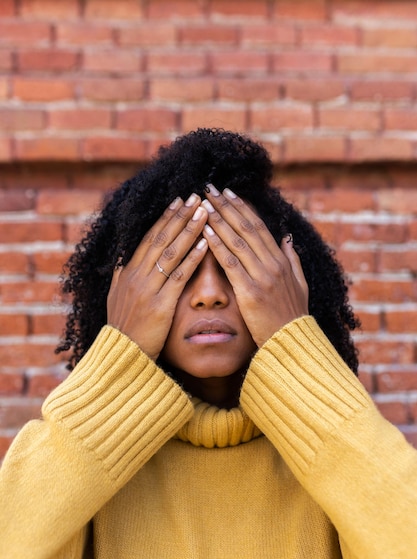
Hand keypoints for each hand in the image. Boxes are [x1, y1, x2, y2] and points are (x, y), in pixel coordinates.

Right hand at [107, 194, 207, 359]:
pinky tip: (206, 244)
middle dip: (180, 216)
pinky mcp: (160, 304)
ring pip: (171, 252)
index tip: (179, 201)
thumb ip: (121, 277)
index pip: (149, 238)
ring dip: (189, 230)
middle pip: (161, 238)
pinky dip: (193, 258)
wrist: (121, 356)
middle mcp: (136, 275)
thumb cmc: (123, 330)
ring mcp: (147, 288)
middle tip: (197, 196)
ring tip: (205, 212)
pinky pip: (179, 276)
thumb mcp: (116, 298)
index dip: (165, 218)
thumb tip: (123, 260)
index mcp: (127, 272)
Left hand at [201, 185, 308, 346]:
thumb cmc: (293, 317)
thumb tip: (287, 239)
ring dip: (220, 220)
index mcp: (282, 261)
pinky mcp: (250, 292)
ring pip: (238, 241)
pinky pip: (231, 264)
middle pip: (247, 228)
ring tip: (204, 204)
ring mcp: (262, 277)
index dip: (242, 208)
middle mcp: (273, 264)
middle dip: (227, 206)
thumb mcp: (300, 286)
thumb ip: (293, 260)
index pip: (259, 227)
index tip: (228, 193)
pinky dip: (218, 246)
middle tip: (210, 189)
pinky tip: (205, 233)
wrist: (292, 343)